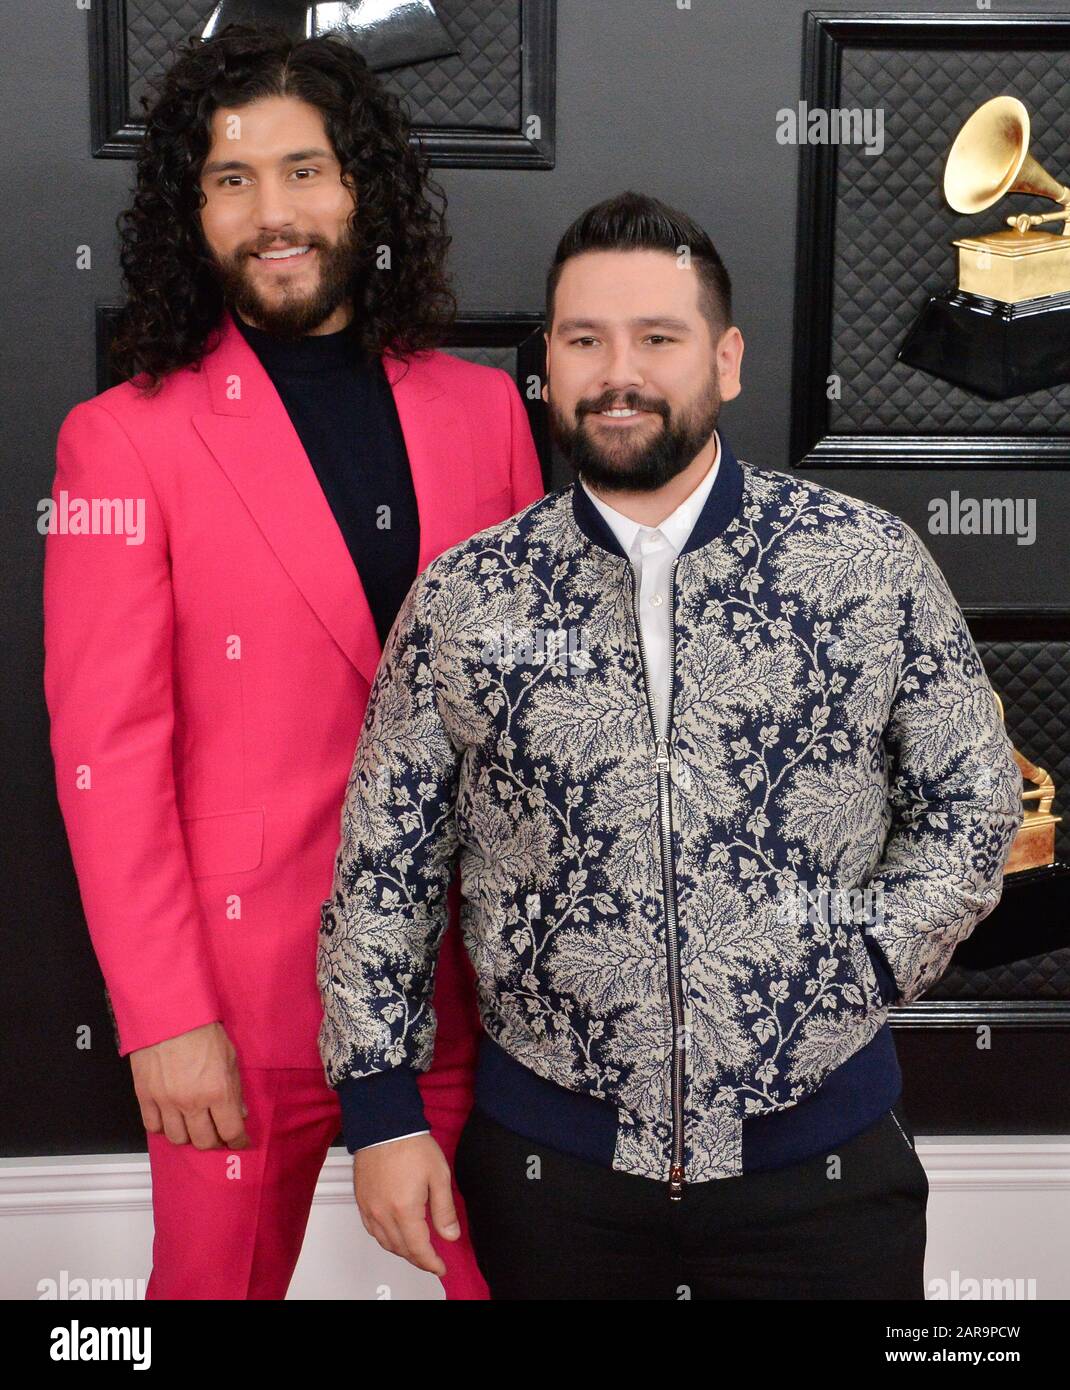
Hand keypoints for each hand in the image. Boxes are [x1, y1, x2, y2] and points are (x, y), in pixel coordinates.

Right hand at [129, 1021, 248, 1149]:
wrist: (169, 1014)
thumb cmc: (202, 1030)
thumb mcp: (230, 1056)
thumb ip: (235, 1089)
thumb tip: (239, 1112)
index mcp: (218, 1091)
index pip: (230, 1132)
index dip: (237, 1141)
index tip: (239, 1141)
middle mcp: (191, 1102)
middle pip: (203, 1142)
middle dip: (214, 1141)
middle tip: (217, 1134)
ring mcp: (166, 1101)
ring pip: (177, 1139)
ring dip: (188, 1136)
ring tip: (194, 1126)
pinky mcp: (145, 1096)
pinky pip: (153, 1126)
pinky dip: (163, 1127)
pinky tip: (171, 1119)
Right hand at [353, 1134, 460, 1275]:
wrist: (385, 1125)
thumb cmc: (411, 1145)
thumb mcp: (439, 1175)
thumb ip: (444, 1210)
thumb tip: (450, 1235)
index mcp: (404, 1209)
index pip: (418, 1249)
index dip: (431, 1262)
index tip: (440, 1266)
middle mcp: (383, 1213)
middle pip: (401, 1249)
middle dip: (418, 1258)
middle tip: (432, 1259)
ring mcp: (369, 1208)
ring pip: (385, 1242)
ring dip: (402, 1250)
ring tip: (416, 1249)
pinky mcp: (361, 1200)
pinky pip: (372, 1230)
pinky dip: (385, 1238)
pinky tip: (394, 1234)